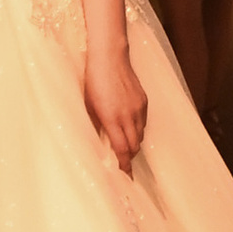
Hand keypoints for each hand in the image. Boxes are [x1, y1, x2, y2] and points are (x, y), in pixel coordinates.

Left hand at [83, 44, 146, 172]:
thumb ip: (96, 125)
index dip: (124, 165)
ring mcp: (138, 108)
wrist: (109, 55)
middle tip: (122, 163)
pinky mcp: (144, 101)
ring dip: (133, 143)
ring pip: (140, 135)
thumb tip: (99, 141)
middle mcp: (128, 116)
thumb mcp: (88, 105)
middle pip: (134, 146)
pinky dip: (137, 129)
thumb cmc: (93, 80)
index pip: (122, 150)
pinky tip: (128, 127)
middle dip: (128, 157)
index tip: (124, 176)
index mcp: (112, 119)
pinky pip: (143, 122)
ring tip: (124, 145)